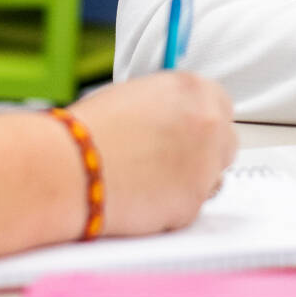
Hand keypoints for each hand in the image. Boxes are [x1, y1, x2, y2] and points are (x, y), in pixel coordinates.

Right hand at [70, 71, 236, 236]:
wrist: (70, 168)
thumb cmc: (89, 131)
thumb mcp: (134, 97)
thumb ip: (167, 107)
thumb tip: (175, 120)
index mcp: (194, 90)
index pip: (220, 104)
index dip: (200, 120)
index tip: (186, 131)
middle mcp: (208, 124)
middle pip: (225, 141)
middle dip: (203, 151)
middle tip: (170, 158)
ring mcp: (205, 166)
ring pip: (214, 176)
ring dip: (192, 179)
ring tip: (151, 180)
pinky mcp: (194, 203)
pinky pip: (193, 205)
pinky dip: (173, 205)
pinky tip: (143, 198)